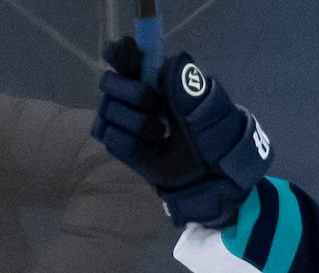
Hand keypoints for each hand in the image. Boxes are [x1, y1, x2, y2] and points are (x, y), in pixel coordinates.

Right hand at [93, 38, 271, 227]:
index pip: (123, 54)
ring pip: (108, 109)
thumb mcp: (206, 107)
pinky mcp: (118, 143)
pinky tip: (149, 147)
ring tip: (160, 133)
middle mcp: (130, 93)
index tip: (129, 60)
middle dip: (134, 94)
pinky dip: (130, 143)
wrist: (209, 172)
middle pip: (109, 82)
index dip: (121, 54)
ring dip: (138, 123)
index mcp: (151, 75)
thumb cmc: (210, 134)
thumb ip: (188, 84)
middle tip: (157, 107)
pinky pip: (110, 136)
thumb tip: (175, 62)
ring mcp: (120, 118)